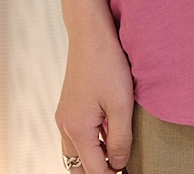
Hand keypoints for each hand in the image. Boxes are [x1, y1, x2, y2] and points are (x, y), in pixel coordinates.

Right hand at [52, 0, 133, 172]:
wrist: (90, 33)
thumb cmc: (108, 64)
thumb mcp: (121, 104)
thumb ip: (121, 139)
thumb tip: (119, 165)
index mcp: (76, 130)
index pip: (94, 170)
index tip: (129, 171)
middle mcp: (64, 126)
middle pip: (79, 166)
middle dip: (99, 170)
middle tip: (122, 164)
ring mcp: (63, 115)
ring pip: (75, 152)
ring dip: (94, 157)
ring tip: (117, 151)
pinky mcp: (68, 105)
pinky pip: (75, 136)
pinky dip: (90, 142)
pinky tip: (109, 132)